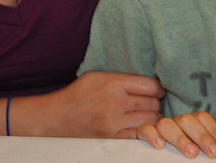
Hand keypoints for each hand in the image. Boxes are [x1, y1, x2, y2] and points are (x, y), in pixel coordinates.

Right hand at [25, 71, 163, 137]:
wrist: (56, 117)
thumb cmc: (78, 94)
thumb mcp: (98, 76)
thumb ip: (122, 78)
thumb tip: (147, 81)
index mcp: (113, 83)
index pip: (151, 86)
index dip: (158, 88)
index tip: (157, 91)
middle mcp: (115, 102)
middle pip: (153, 103)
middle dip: (157, 103)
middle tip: (153, 103)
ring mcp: (113, 122)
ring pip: (150, 120)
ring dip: (153, 118)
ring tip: (147, 114)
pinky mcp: (111, 137)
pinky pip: (137, 135)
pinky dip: (143, 131)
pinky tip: (139, 125)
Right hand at [138, 112, 215, 158]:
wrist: (157, 157)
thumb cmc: (181, 152)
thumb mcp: (198, 146)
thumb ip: (211, 140)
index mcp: (189, 124)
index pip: (202, 118)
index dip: (214, 130)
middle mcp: (175, 122)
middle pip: (188, 120)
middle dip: (202, 136)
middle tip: (213, 153)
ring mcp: (158, 127)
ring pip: (166, 124)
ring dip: (180, 138)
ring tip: (192, 153)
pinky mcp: (141, 134)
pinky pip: (144, 129)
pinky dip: (151, 134)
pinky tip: (159, 145)